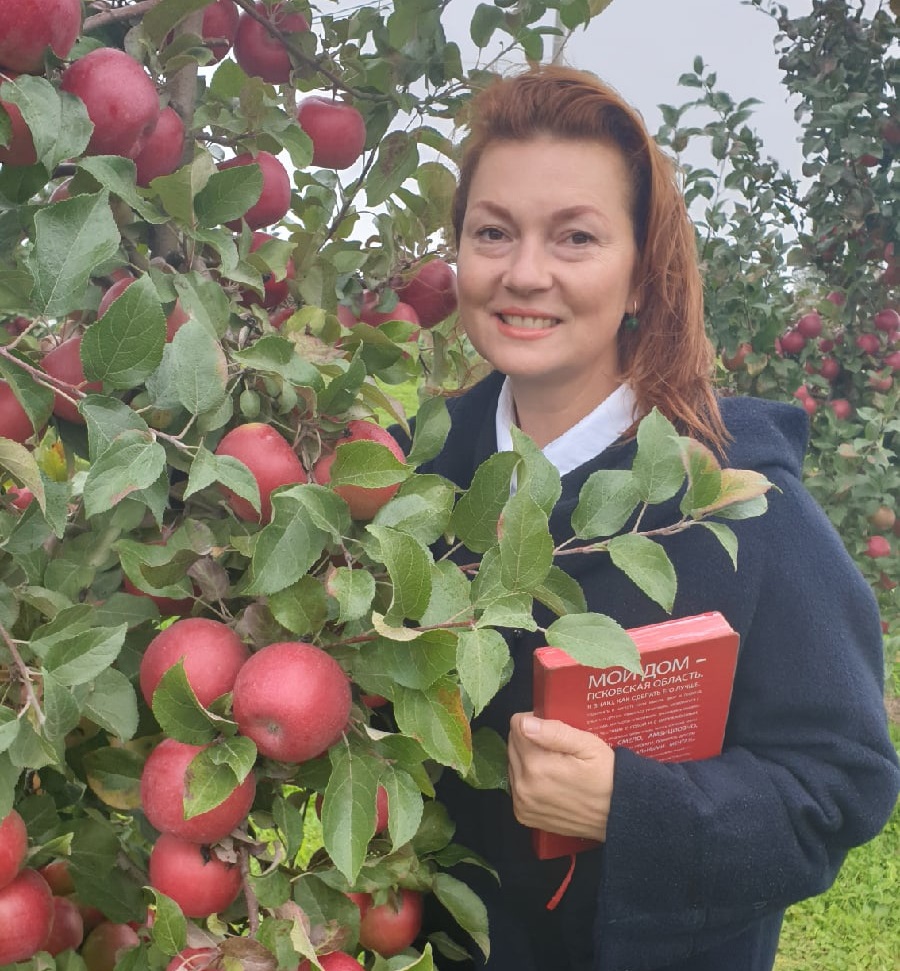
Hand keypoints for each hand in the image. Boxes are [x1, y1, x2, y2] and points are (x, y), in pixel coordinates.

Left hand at [507, 712, 614, 841]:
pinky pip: (515, 783)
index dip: (536, 722)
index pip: (517, 725)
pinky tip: (548, 781)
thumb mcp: (588, 746)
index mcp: (536, 765)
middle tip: (558, 749)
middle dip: (530, 740)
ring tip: (555, 765)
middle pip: (513, 743)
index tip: (554, 731)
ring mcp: (522, 803)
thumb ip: (555, 733)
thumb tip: (525, 723)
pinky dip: (527, 778)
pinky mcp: (523, 814)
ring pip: (512, 762)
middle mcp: (523, 785)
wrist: (617, 815)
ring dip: (527, 759)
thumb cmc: (606, 776)